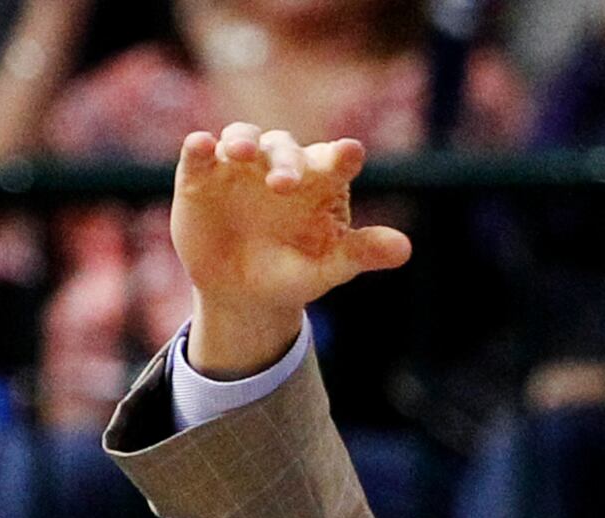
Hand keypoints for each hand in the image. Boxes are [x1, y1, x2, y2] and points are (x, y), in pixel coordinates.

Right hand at [170, 125, 411, 375]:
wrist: (244, 293)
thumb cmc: (295, 274)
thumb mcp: (329, 268)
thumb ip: (362, 253)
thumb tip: (405, 249)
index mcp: (320, 183)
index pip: (335, 161)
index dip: (342, 156)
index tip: (350, 153)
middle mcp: (281, 164)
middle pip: (286, 149)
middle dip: (287, 162)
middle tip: (285, 185)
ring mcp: (240, 166)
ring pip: (243, 137)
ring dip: (242, 141)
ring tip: (242, 154)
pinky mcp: (201, 174)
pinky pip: (200, 153)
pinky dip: (200, 147)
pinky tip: (201, 145)